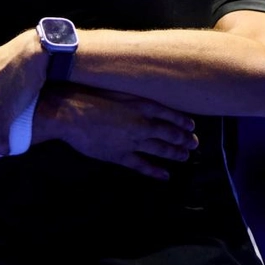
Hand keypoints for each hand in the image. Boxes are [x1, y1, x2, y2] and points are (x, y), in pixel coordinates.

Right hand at [39, 85, 197, 179]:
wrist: (70, 113)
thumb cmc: (89, 95)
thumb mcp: (117, 89)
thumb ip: (133, 96)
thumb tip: (146, 100)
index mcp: (142, 105)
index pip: (169, 114)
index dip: (182, 121)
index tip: (192, 126)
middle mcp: (142, 124)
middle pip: (169, 133)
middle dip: (184, 140)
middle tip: (195, 144)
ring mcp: (132, 142)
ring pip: (160, 150)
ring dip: (175, 154)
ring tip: (186, 156)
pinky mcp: (120, 156)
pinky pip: (142, 166)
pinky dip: (155, 171)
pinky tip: (165, 175)